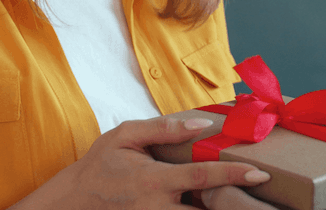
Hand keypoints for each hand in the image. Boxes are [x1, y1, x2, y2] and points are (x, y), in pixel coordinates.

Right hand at [9, 115, 275, 209]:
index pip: (203, 178)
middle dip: (232, 207)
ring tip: (238, 203)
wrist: (65, 206)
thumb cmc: (98, 167)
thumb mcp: (123, 137)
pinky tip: (207, 206)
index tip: (259, 174)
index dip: (233, 176)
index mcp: (155, 181)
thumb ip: (163, 128)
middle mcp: (157, 208)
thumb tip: (202, 124)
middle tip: (256, 196)